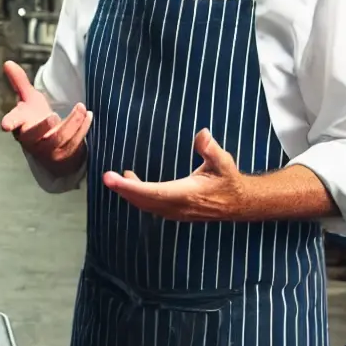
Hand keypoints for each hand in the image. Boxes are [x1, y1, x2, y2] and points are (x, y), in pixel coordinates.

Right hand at [0, 61, 91, 176]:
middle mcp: (31, 140)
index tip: (5, 125)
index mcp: (20, 125)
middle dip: (43, 127)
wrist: (51, 146)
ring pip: (59, 139)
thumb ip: (19, 82)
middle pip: (35, 136)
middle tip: (52, 116)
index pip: (12, 123)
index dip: (9, 123)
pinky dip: (82, 128)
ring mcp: (47, 150)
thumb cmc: (36, 119)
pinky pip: (73, 143)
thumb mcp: (28, 100)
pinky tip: (88, 115)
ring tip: (81, 107)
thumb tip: (7, 62)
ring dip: (72, 123)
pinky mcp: (63, 155)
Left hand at [103, 128, 246, 220]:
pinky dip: (137, 196)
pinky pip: (150, 206)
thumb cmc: (229, 180)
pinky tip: (131, 183)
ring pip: (145, 205)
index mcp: (186, 194)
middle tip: (106, 177)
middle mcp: (177, 206)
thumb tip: (202, 134)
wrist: (238, 203)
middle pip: (143, 201)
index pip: (152, 192)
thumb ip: (211, 149)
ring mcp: (174, 212)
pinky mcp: (173, 212)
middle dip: (123, 190)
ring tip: (115, 178)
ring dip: (128, 193)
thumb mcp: (224, 162)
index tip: (112, 179)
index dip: (130, 187)